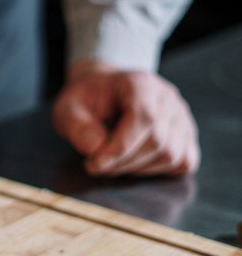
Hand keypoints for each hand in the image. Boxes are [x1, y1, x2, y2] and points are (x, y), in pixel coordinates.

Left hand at [52, 62, 199, 177]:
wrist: (104, 92)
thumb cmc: (88, 100)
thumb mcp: (69, 108)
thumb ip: (78, 127)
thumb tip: (96, 149)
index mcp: (140, 83)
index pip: (144, 117)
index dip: (120, 148)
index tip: (94, 164)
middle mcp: (167, 98)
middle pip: (158, 141)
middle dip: (124, 162)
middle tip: (99, 165)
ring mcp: (181, 116)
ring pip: (172, 155)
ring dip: (139, 169)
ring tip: (114, 162)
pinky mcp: (187, 135)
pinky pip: (184, 162)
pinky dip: (160, 171)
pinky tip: (136, 163)